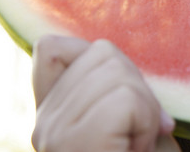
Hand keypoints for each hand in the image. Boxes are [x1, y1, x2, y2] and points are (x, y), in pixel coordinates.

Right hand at [31, 35, 179, 151]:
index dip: (96, 55)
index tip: (123, 96)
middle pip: (103, 52)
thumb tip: (107, 48)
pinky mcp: (74, 142)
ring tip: (135, 145)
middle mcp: (44, 123)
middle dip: (139, 87)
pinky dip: (146, 123)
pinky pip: (126, 100)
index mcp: (52, 115)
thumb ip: (114, 88)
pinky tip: (137, 149)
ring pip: (119, 74)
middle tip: (137, 133)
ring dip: (146, 110)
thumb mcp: (128, 122)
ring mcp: (54, 134)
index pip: (51, 48)